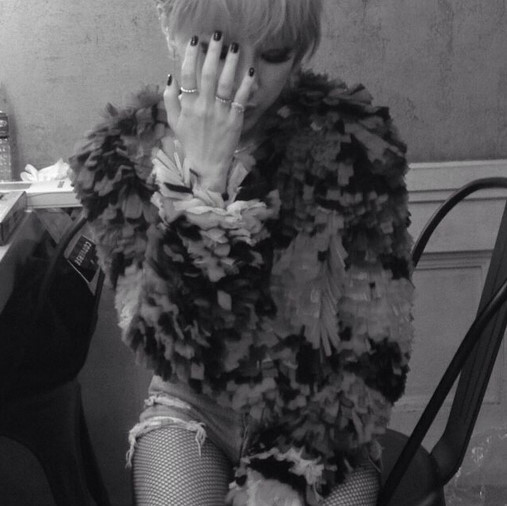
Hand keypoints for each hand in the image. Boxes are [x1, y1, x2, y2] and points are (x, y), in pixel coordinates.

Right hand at [163, 32, 254, 193]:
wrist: (207, 165)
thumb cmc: (191, 143)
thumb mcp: (174, 123)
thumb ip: (170, 100)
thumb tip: (170, 78)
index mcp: (188, 106)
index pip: (188, 75)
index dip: (191, 56)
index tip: (195, 41)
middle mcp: (204, 107)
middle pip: (208, 74)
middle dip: (213, 53)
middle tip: (218, 37)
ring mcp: (221, 113)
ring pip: (225, 83)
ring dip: (230, 63)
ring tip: (235, 47)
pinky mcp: (235, 120)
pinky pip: (241, 99)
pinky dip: (246, 85)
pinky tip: (249, 72)